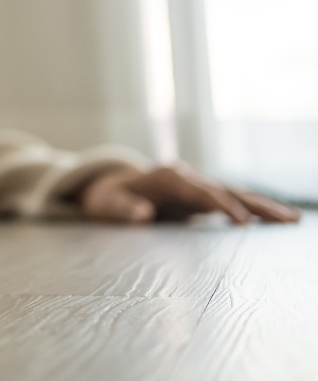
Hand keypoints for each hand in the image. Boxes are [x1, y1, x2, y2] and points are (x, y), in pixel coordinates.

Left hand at [80, 162, 300, 223]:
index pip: (201, 192)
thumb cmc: (106, 197)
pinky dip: (254, 208)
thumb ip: (122, 208)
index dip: (221, 205)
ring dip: (263, 206)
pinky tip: (276, 219)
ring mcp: (197, 184)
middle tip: (285, 219)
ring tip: (292, 220)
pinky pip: (233, 201)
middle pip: (227, 190)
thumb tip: (142, 214)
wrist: (108, 186)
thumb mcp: (106, 204)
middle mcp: (188, 177)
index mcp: (168, 177)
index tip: (241, 221)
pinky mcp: (202, 195)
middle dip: (256, 204)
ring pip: (236, 194)